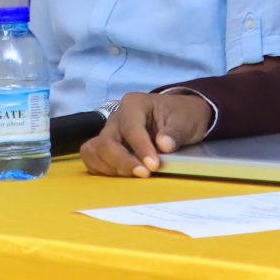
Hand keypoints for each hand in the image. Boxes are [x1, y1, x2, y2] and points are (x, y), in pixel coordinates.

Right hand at [80, 91, 214, 177]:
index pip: (131, 128)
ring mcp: (109, 133)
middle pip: (106, 142)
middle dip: (122, 161)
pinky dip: (105, 170)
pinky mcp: (105, 148)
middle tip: (144, 174)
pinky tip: (125, 175)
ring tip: (135, 175)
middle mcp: (116, 118)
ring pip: (94, 152)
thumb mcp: (186, 120)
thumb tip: (164, 145)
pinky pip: (93, 160)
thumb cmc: (182, 116)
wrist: (181, 116)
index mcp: (134, 104)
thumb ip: (175, 133)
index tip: (153, 165)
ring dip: (112, 167)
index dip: (141, 148)